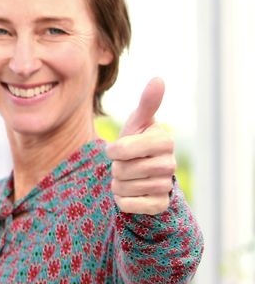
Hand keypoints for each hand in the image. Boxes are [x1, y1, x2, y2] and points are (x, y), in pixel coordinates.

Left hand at [106, 78, 175, 214]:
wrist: (142, 176)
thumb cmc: (137, 144)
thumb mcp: (138, 123)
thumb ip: (147, 103)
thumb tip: (159, 79)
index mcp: (164, 140)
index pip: (122, 149)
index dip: (114, 150)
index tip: (118, 149)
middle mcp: (170, 164)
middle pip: (122, 169)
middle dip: (116, 168)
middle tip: (125, 164)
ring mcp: (166, 186)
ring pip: (123, 187)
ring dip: (118, 184)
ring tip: (129, 178)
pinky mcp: (159, 205)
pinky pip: (127, 204)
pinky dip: (122, 200)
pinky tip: (132, 194)